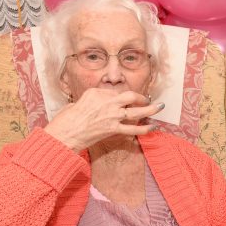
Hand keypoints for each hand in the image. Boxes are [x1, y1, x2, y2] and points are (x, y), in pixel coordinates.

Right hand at [44, 88, 163, 150]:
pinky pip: (133, 128)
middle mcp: (106, 101)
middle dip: (141, 97)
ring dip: (150, 109)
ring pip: (136, 110)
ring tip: (160, 107)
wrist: (65, 133)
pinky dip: (145, 128)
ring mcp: (112, 115)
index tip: (126, 100)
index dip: (121, 97)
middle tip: (148, 99)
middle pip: (129, 96)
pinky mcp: (113, 129)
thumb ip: (90, 102)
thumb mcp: (76, 103)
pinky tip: (153, 126)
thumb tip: (96, 106)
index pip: (114, 92)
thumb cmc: (66, 120)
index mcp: (96, 92)